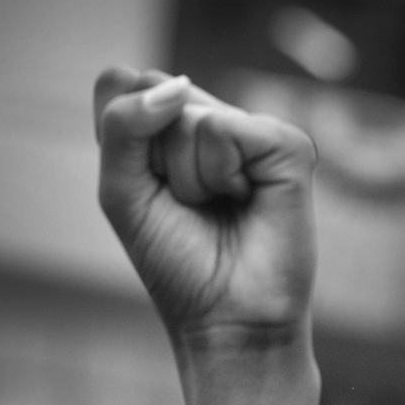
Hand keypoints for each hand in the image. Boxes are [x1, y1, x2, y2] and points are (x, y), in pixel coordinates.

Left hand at [94, 68, 316, 350]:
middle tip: (186, 207)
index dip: (121, 140)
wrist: (228, 320)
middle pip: (151, 91)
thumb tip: (179, 84)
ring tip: (218, 208)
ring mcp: (249, 128)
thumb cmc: (176, 262)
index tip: (146, 192)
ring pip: (187, 115)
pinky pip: (223, 129)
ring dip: (188, 178)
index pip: (119, 84)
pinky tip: (245, 200)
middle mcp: (210, 119)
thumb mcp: (121, 193)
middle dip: (154, 163)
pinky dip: (221, 175)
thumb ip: (122, 126)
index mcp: (168, 128)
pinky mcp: (285, 142)